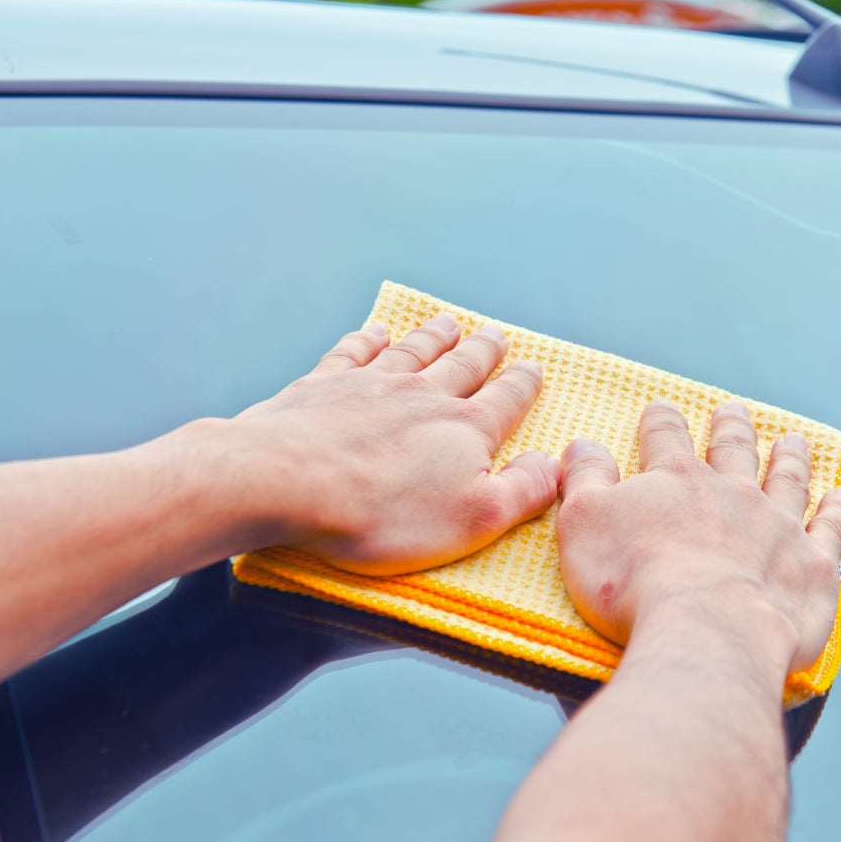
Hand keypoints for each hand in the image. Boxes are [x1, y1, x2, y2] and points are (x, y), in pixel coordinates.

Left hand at [225, 314, 560, 575]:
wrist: (286, 481)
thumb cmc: (383, 512)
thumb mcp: (473, 518)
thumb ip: (522, 491)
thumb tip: (554, 465)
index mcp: (465, 430)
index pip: (505, 400)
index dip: (522, 385)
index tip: (533, 368)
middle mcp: (423, 396)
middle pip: (462, 366)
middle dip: (483, 350)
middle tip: (496, 333)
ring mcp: (372, 385)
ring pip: (413, 352)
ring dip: (434, 337)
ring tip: (449, 323)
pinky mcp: (323, 386)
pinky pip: (353, 352)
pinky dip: (367, 340)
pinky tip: (375, 332)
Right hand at [555, 400, 840, 674]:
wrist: (706, 630)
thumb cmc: (633, 583)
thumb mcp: (584, 524)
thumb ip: (585, 480)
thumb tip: (582, 444)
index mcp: (676, 480)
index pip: (665, 438)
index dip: (661, 422)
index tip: (661, 409)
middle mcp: (733, 493)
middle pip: (734, 451)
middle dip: (731, 429)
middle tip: (733, 410)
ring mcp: (779, 526)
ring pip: (787, 479)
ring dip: (789, 458)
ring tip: (792, 441)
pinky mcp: (812, 565)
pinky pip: (831, 527)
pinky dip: (837, 508)